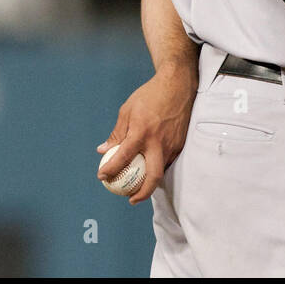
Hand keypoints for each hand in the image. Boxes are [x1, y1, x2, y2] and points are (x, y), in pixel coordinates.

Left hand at [96, 62, 197, 204]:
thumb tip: (103, 151)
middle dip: (142, 193)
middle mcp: (158, 142)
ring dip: (150, 181)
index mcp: (141, 132)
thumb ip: (116, 133)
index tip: (102, 177)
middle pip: (153, 176)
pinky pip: (169, 160)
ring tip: (139, 186)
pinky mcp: (181, 143)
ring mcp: (173, 143)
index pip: (124, 157)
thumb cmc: (150, 95)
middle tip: (131, 199)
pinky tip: (151, 168)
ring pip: (162, 170)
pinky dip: (159, 167)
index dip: (111, 170)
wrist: (178, 84)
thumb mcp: (127, 111)